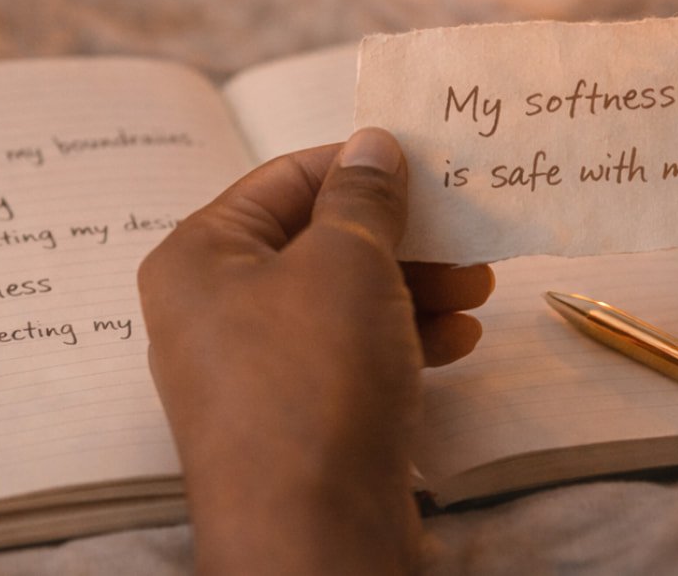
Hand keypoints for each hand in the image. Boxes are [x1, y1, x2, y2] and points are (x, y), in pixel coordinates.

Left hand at [138, 128, 493, 573]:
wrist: (309, 532)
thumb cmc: (312, 379)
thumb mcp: (347, 261)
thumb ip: (363, 195)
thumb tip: (372, 144)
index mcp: (199, 256)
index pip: (285, 179)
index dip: (360, 164)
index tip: (429, 164)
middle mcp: (211, 310)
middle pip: (316, 242)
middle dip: (400, 236)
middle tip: (468, 230)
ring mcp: (249, 371)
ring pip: (339, 303)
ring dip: (412, 287)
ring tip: (478, 288)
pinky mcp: (291, 421)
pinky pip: (346, 358)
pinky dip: (400, 340)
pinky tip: (459, 343)